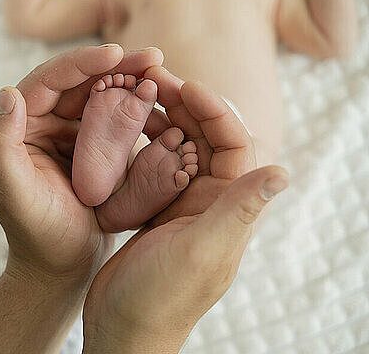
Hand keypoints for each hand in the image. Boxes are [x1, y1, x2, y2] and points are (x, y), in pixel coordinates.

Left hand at [0, 45, 163, 288]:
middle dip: (117, 66)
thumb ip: (0, 144)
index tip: (116, 52)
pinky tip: (165, 110)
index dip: (81, 63)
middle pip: (82, 82)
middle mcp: (45, 123)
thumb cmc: (35, 233)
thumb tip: (7, 91)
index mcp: (22, 126)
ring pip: (104, 97)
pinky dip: (140, 113)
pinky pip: (119, 122)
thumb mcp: (12, 192)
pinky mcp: (97, 151)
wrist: (60, 266)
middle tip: (154, 56)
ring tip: (163, 78)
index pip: (50, 81)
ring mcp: (73, 135)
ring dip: (132, 85)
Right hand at [83, 76, 288, 352]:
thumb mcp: (201, 250)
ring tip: (138, 95)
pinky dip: (144, 142)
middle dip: (185, 105)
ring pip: (179, 146)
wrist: (124, 327)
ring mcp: (182, 203)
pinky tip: (124, 128)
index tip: (186, 86)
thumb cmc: (161, 296)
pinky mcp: (156, 208)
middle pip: (206, 138)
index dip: (215, 110)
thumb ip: (238, 210)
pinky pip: (155, 163)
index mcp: (228, 207)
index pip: (235, 144)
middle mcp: (211, 201)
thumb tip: (282, 171)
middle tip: (155, 79)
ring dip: (163, 118)